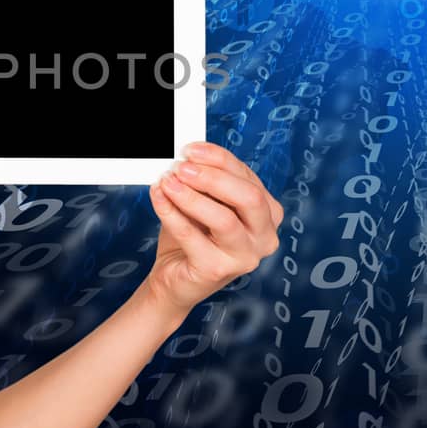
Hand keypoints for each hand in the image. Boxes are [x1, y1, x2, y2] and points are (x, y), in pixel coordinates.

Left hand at [144, 142, 282, 314]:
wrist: (175, 278)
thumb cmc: (194, 235)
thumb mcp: (204, 202)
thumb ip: (204, 182)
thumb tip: (188, 158)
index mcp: (268, 214)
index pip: (248, 178)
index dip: (218, 159)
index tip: (191, 149)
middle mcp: (265, 237)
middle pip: (248, 197)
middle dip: (212, 177)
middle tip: (182, 167)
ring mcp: (245, 258)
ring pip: (224, 219)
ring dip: (191, 196)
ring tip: (168, 182)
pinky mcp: (217, 270)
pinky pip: (192, 237)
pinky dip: (171, 213)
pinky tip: (158, 197)